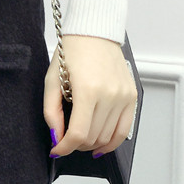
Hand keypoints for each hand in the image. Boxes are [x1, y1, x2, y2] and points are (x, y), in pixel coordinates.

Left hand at [44, 34, 137, 157]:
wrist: (95, 32)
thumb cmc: (72, 53)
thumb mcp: (52, 81)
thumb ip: (52, 113)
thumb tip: (57, 137)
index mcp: (88, 90)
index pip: (78, 133)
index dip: (64, 148)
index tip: (56, 150)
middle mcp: (110, 95)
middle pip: (92, 137)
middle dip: (74, 145)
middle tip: (64, 141)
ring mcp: (124, 96)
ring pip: (107, 137)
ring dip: (91, 144)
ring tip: (79, 139)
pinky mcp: (132, 96)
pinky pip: (124, 130)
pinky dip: (111, 142)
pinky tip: (99, 146)